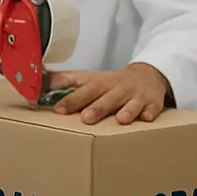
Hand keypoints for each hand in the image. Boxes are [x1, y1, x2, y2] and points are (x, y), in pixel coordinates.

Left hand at [49, 64, 173, 124]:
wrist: (148, 76)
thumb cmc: (113, 82)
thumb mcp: (91, 78)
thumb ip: (67, 81)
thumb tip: (42, 82)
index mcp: (101, 82)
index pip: (84, 90)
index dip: (72, 99)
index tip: (59, 109)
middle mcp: (118, 88)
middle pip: (107, 97)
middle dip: (97, 107)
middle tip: (86, 118)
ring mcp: (137, 95)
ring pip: (131, 103)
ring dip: (126, 110)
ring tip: (121, 119)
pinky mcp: (154, 103)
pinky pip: (154, 108)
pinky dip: (150, 112)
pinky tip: (146, 118)